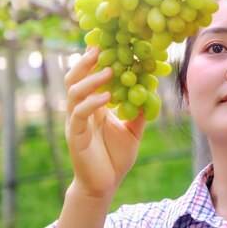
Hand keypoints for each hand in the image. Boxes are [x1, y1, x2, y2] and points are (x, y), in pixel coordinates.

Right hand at [63, 47, 145, 197]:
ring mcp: (75, 121)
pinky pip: (79, 113)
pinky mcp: (74, 135)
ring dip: (90, 79)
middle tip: (100, 47)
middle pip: (74, 77)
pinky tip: (106, 97)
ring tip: (108, 70)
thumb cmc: (116, 158)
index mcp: (93, 105)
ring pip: (74, 92)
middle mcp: (80, 109)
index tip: (106, 42)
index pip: (89, 76)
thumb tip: (152, 90)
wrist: (105, 185)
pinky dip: (92, 102)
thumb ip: (140, 110)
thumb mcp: (133, 130)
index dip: (93, 60)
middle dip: (84, 61)